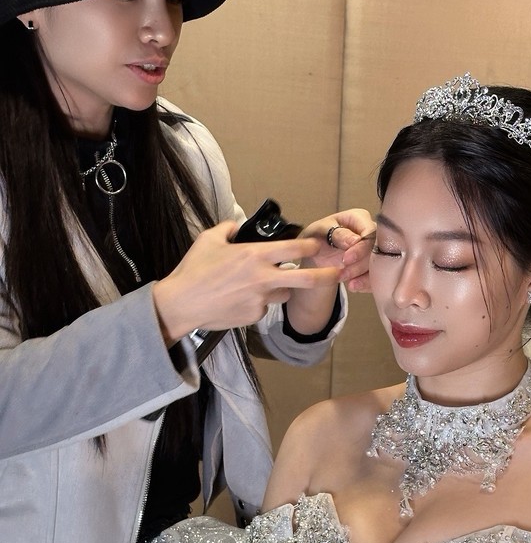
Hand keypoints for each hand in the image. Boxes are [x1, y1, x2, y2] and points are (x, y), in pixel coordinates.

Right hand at [152, 221, 343, 343]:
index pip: (294, 248)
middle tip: (338, 273)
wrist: (181, 304)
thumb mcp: (208, 240)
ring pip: (283, 292)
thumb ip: (227, 229)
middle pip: (306, 278)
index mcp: (254, 255)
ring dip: (279, 288)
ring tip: (254, 285)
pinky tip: (237, 299)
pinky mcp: (255, 316)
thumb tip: (236, 226)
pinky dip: (257, 302)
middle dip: (327, 275)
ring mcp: (261, 299)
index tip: (317, 245)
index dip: (311, 246)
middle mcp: (263, 277)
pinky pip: (264, 306)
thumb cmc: (193, 271)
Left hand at [299, 208, 375, 292]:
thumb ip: (336, 233)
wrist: (316, 253)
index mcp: (360, 218)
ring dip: (364, 277)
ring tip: (349, 284)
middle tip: (343, 275)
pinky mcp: (375, 266)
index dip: (361, 248)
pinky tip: (354, 286)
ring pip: (380, 265)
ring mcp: (376, 249)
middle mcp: (373, 232)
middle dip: (360, 265)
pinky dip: (367, 284)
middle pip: (378, 250)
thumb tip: (355, 240)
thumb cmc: (318, 236)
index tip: (345, 259)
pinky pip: (378, 277)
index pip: (370, 232)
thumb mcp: (320, 232)